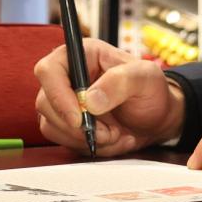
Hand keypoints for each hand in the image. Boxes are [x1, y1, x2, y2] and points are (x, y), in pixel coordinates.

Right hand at [34, 39, 184, 155]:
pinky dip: (89, 146)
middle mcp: (68, 76)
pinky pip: (65, 140)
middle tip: (109, 131)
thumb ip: (120, 82)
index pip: (49, 70)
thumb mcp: (145, 78)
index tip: (79, 117)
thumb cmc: (151, 90)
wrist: (156, 116)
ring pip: (52, 125)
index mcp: (82, 55)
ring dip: (85, 138)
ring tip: (116, 134)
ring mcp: (64, 101)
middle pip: (45, 102)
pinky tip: (112, 139)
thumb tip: (89, 100)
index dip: (57, 94)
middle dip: (77, 125)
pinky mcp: (67, 124)